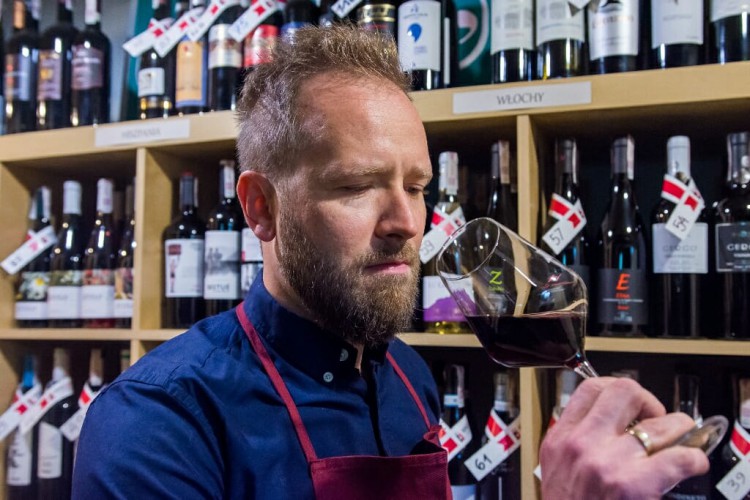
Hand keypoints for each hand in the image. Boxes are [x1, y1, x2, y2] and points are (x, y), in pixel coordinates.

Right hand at [539, 377, 708, 499]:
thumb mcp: (556, 471)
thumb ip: (575, 443)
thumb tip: (610, 424)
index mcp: (560, 439)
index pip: (590, 388)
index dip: (617, 389)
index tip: (630, 403)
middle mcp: (581, 445)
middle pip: (624, 392)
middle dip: (649, 402)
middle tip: (657, 418)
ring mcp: (606, 463)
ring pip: (659, 424)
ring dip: (680, 429)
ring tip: (683, 440)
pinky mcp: (633, 485)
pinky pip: (678, 457)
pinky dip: (693, 459)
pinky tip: (692, 465)